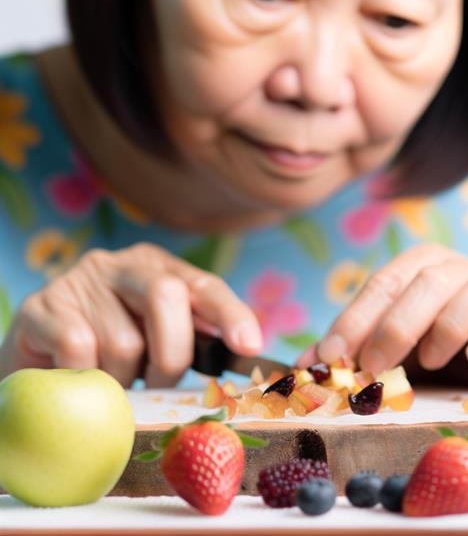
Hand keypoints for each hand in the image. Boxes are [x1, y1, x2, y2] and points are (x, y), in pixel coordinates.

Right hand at [0, 243, 261, 386]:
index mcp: (159, 269)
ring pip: (123, 340)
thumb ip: (193, 343)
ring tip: (109, 381)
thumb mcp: (157, 343)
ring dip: (122, 378)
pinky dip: (86, 376)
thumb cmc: (109, 356)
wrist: (35, 362)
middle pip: (167, 296)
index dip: (230, 314)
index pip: (204, 285)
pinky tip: (78, 377)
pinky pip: (80, 349)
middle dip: (172, 355)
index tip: (250, 346)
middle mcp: (121, 265)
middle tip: (157, 383)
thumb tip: (243, 361)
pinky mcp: (40, 307)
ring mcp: (78, 281)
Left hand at [297, 245, 467, 388]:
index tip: (334, 356)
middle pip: (430, 281)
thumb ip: (346, 356)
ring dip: (450, 325)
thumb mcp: (381, 360)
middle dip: (396, 326)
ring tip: (428, 362)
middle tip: (374, 369)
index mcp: (419, 269)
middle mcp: (460, 272)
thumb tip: (301, 368)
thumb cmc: (423, 368)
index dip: (357, 318)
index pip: (384, 283)